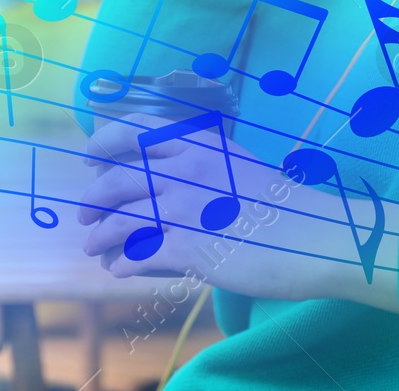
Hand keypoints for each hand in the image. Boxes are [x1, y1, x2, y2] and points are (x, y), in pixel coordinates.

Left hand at [77, 113, 369, 301]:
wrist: (315, 236)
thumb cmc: (285, 204)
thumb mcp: (240, 166)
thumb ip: (204, 166)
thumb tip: (170, 179)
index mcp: (201, 144)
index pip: (137, 129)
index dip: (105, 141)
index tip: (89, 155)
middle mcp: (185, 170)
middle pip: (118, 179)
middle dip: (93, 198)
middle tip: (84, 213)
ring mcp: (184, 208)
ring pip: (120, 219)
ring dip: (99, 236)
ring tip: (93, 248)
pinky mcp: (188, 248)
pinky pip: (138, 255)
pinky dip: (122, 263)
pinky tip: (119, 270)